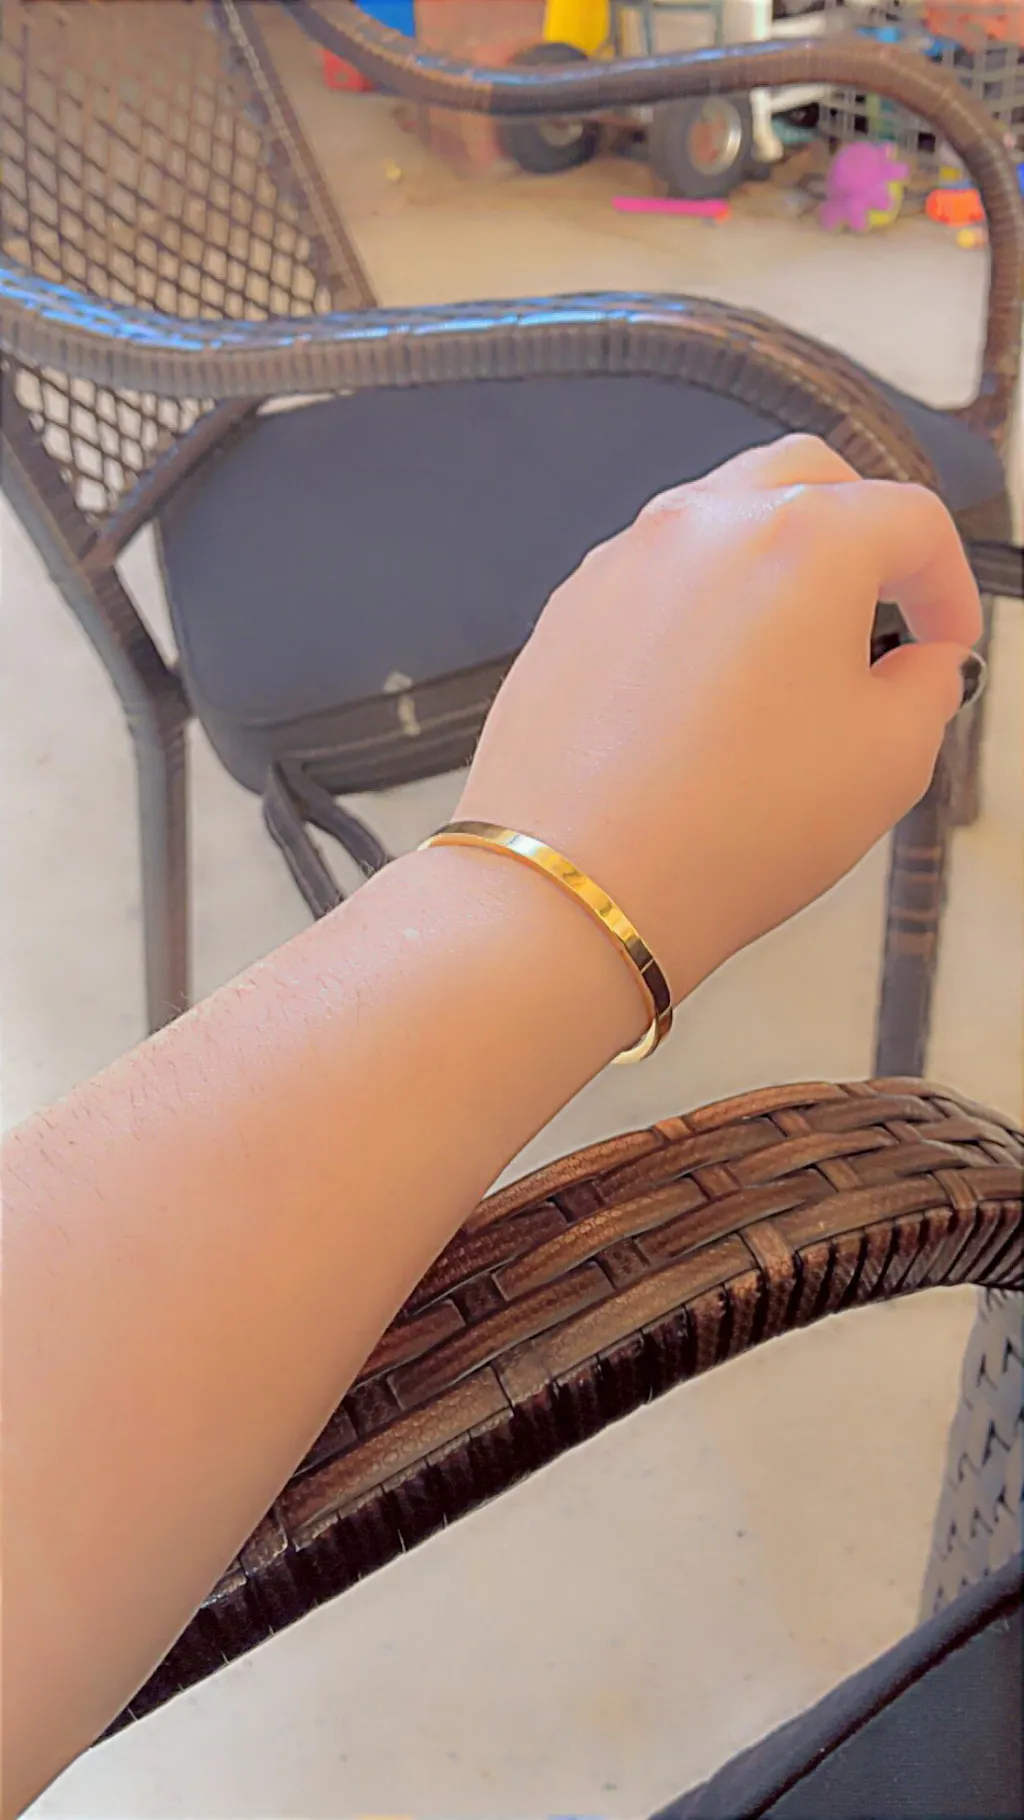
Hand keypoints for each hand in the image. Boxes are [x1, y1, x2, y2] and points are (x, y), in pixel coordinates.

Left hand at [457, 436, 980, 999]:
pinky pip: (654, 580)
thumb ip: (928, 688)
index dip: (949, 583)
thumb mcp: (889, 762)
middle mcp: (705, 526)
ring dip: (773, 566)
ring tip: (791, 658)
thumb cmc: (725, 829)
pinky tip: (708, 691)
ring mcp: (624, 561)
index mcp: (804, 540)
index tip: (947, 637)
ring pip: (721, 521)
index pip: (910, 521)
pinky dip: (699, 608)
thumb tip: (923, 666)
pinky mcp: (570, 610)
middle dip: (862, 535)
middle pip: (811, 481)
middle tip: (881, 609)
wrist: (581, 887)